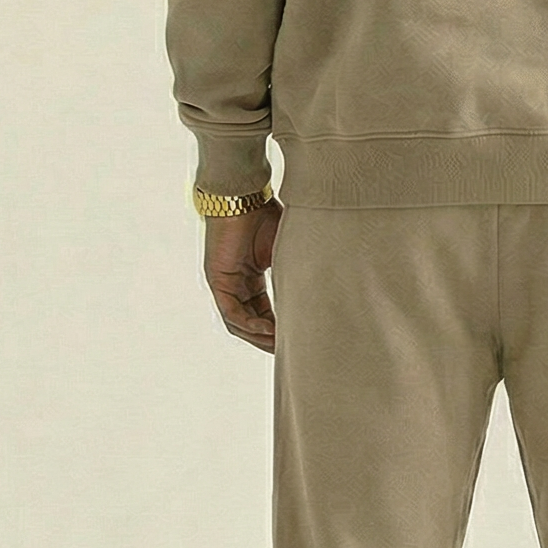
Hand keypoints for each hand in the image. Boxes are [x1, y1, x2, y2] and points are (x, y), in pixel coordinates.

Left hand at [203, 196, 283, 352]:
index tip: (296, 340)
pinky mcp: (217, 280)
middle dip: (268, 340)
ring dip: (258, 337)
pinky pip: (231, 312)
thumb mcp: (286, 249)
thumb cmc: (266, 214)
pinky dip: (248, 324)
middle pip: (249, 323)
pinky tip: (267, 330)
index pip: (262, 312)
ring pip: (238, 323)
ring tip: (279, 347)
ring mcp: (224, 283)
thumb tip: (330, 280)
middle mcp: (236, 284)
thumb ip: (296, 268)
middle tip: (288, 353)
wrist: (243, 195)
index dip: (278, 329)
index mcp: (250, 278)